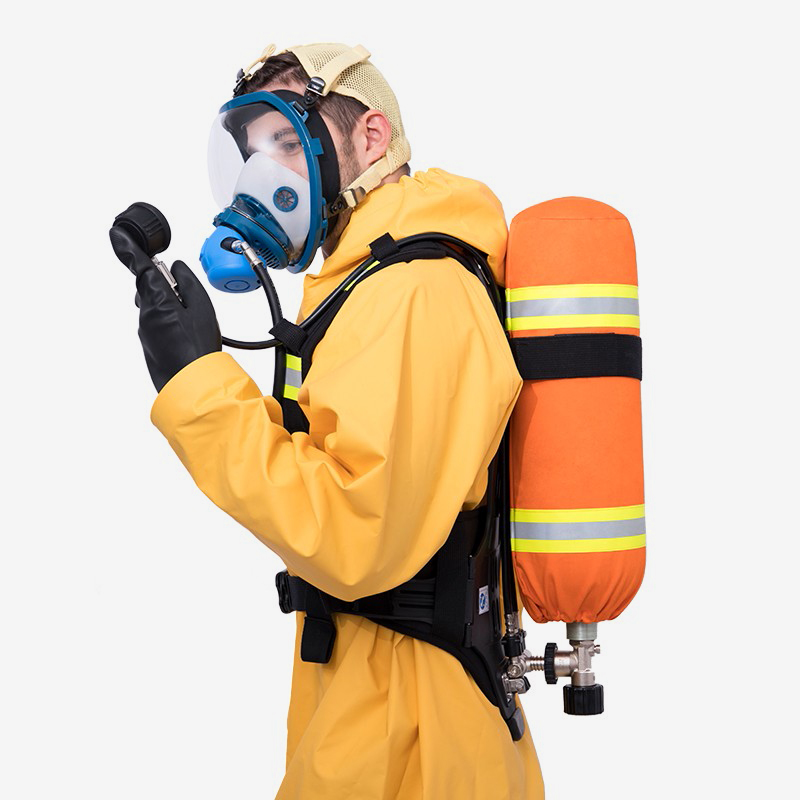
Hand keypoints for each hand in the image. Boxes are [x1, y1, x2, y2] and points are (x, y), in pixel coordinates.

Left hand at [110, 228, 220, 391]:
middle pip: (151, 288)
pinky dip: (172, 324)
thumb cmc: (199, 348)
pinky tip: (188, 338)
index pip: (138, 266)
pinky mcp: (149, 344)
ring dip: (172, 308)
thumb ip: (187, 282)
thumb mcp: (202, 306)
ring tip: (194, 326)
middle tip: (190, 303)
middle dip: (168, 287)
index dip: (127, 248)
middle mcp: (145, 314)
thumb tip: (176, 268)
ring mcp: (145, 330)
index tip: (117, 234)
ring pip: (156, 307)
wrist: (194, 385)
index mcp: (157, 300)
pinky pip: (159, 324)